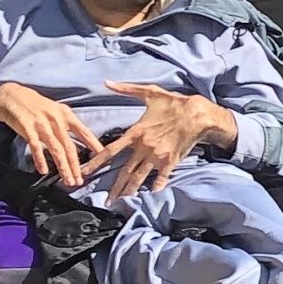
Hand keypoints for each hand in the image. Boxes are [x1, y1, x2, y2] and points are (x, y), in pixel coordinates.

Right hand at [0, 82, 106, 186]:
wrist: (10, 95)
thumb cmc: (34, 105)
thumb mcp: (55, 110)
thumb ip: (65, 124)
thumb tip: (77, 139)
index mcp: (66, 114)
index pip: (84, 131)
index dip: (93, 144)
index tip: (102, 156)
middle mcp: (56, 119)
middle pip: (69, 146)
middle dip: (75, 166)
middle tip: (80, 181)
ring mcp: (42, 124)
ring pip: (56, 149)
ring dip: (63, 167)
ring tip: (67, 181)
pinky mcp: (27, 128)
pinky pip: (35, 147)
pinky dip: (40, 159)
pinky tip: (43, 171)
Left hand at [85, 83, 238, 197]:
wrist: (198, 113)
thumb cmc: (173, 103)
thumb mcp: (150, 93)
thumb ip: (127, 89)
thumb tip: (107, 82)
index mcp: (136, 133)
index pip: (111, 150)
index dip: (96, 163)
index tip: (84, 172)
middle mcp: (144, 148)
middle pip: (125, 171)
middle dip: (115, 188)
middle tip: (106, 201)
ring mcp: (157, 156)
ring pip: (140, 178)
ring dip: (130, 191)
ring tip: (123, 201)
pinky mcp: (171, 161)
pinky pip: (161, 177)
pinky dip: (156, 186)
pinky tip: (151, 193)